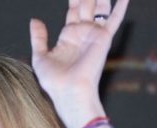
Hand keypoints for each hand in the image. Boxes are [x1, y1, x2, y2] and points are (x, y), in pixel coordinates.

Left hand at [30, 0, 128, 115]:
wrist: (69, 91)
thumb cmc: (54, 81)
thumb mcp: (40, 56)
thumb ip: (38, 38)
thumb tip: (34, 20)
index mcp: (69, 36)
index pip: (73, 11)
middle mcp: (83, 33)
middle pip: (86, 6)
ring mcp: (94, 34)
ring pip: (100, 8)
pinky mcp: (103, 37)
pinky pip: (115, 19)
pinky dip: (121, 7)